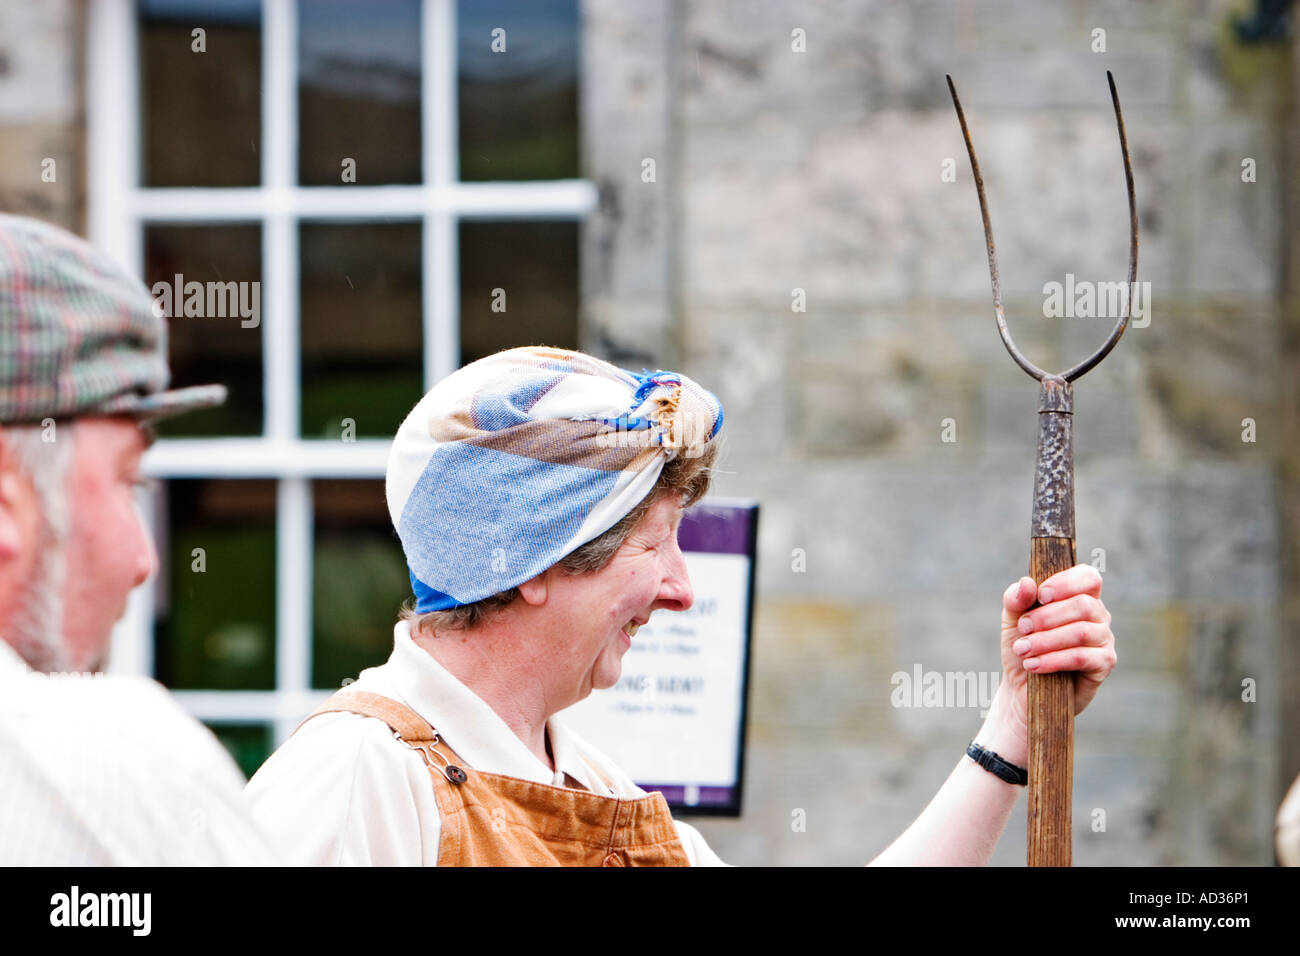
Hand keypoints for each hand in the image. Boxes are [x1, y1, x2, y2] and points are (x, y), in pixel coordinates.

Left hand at [984, 565, 1116, 764]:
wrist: (1021, 687)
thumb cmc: (1022, 646)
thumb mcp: (1012, 619)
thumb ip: (1016, 598)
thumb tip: (1028, 583)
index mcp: (1080, 596)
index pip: (1088, 577)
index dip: (1066, 583)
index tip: (1041, 595)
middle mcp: (1098, 615)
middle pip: (1083, 605)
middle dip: (1047, 617)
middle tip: (1022, 629)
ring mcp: (1104, 640)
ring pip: (1082, 632)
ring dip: (1046, 640)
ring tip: (1022, 649)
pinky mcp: (1104, 665)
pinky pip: (1082, 657)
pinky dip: (1053, 660)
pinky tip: (1032, 664)